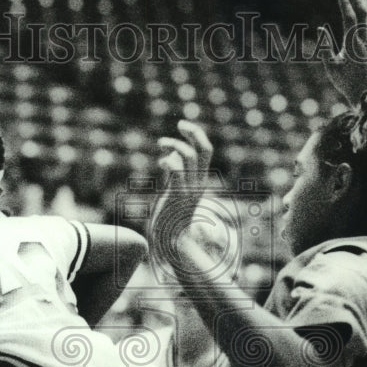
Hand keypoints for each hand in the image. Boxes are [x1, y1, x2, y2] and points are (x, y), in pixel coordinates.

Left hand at [152, 120, 213, 270]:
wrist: (173, 242)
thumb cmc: (171, 219)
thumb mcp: (176, 192)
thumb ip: (177, 175)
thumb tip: (171, 158)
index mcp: (200, 180)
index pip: (205, 151)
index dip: (197, 136)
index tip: (183, 128)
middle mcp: (198, 182)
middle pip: (205, 148)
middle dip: (194, 131)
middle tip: (180, 123)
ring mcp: (189, 188)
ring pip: (189, 155)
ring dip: (174, 144)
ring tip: (161, 144)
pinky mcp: (178, 195)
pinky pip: (176, 169)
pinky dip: (168, 160)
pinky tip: (161, 163)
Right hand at [321, 0, 366, 105]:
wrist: (365, 93)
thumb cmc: (344, 83)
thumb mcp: (330, 67)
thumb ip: (325, 47)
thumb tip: (321, 28)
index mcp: (353, 45)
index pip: (350, 18)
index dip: (344, 4)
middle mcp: (365, 40)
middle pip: (363, 11)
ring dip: (362, 0)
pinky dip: (365, 10)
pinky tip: (361, 4)